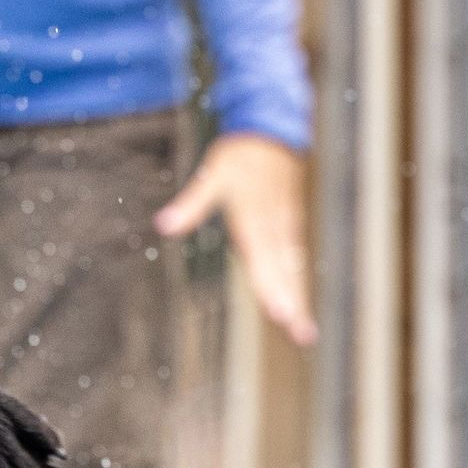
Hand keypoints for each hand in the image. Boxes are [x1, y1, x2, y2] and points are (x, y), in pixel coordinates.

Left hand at [156, 132, 316, 346]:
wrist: (271, 133)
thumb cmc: (237, 157)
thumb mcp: (211, 175)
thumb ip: (191, 203)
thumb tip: (163, 225)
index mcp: (252, 217)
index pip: (261, 257)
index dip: (269, 284)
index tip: (278, 312)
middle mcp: (273, 226)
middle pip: (282, 270)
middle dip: (291, 302)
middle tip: (299, 334)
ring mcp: (286, 226)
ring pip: (293, 268)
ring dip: (299, 298)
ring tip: (304, 332)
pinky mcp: (292, 224)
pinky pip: (297, 258)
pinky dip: (299, 281)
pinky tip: (300, 303)